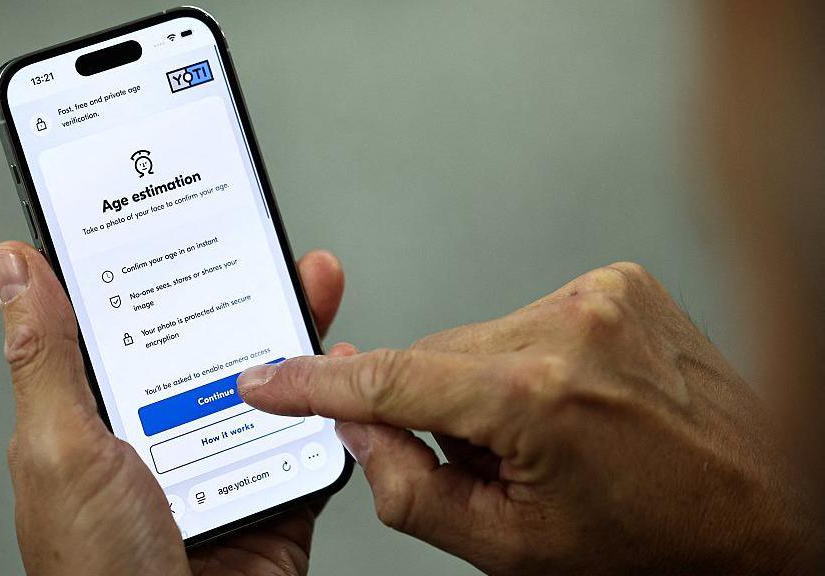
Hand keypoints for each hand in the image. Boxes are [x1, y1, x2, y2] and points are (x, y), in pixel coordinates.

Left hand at [0, 242, 345, 575]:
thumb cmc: (96, 571)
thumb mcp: (60, 449)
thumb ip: (47, 359)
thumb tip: (13, 269)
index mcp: (101, 414)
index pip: (128, 318)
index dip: (150, 264)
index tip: (171, 213)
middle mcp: (162, 431)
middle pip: (207, 339)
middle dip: (239, 286)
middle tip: (260, 239)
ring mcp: (220, 459)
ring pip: (265, 379)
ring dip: (293, 332)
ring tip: (310, 283)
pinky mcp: (273, 490)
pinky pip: (309, 436)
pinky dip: (331, 405)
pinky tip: (339, 369)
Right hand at [239, 262, 819, 574]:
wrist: (765, 509)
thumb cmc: (654, 543)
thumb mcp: (511, 548)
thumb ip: (409, 488)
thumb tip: (359, 428)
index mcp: (536, 397)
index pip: (389, 380)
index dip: (317, 384)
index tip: (272, 379)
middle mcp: (567, 326)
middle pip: (433, 357)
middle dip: (436, 410)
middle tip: (491, 463)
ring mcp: (599, 295)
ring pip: (477, 336)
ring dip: (483, 387)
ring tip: (545, 437)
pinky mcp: (619, 283)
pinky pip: (526, 318)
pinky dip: (524, 361)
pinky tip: (569, 402)